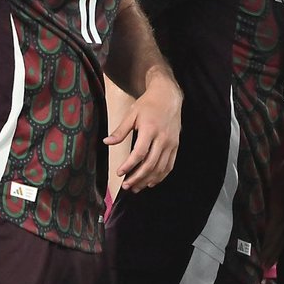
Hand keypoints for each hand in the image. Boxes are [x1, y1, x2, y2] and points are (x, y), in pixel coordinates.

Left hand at [105, 73, 182, 190]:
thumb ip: (120, 130)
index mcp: (150, 129)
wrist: (168, 96)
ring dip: (148, 180)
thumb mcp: (131, 114)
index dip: (129, 165)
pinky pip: (169, 165)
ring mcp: (171, 143)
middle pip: (150, 164)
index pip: (139, 153)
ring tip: (136, 187)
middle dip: (137, 177)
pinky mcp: (176, 145)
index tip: (119, 173)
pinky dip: (161, 176)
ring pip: (160, 167)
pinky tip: (151, 182)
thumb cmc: (148, 104)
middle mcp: (162, 138)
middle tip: (126, 186)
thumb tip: (107, 142)